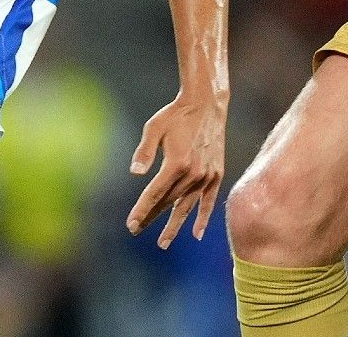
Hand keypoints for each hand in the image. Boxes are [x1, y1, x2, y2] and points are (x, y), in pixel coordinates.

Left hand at [124, 92, 224, 248]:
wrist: (207, 105)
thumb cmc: (175, 115)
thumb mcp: (153, 127)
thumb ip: (144, 152)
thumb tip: (135, 173)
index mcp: (176, 163)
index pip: (154, 194)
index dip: (141, 210)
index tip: (131, 224)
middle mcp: (192, 174)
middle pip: (167, 203)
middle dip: (151, 217)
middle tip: (136, 230)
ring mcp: (206, 176)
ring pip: (186, 206)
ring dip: (174, 225)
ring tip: (163, 242)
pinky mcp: (216, 174)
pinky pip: (209, 201)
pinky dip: (203, 218)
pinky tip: (197, 234)